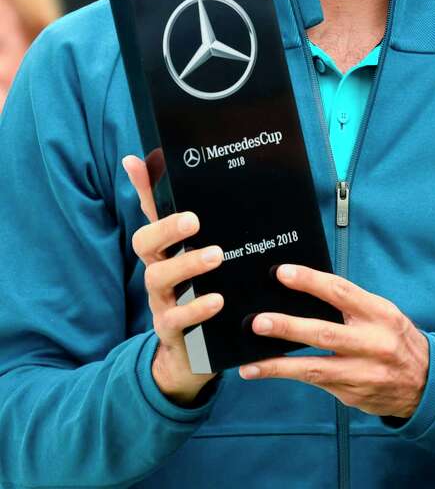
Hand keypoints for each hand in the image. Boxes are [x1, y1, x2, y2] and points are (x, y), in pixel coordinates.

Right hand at [123, 154, 223, 404]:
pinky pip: (176, 318)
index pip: (150, 213)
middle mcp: (157, 271)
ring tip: (216, 255)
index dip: (141, 188)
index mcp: (163, 251)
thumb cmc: (196, 295)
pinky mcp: (171, 331)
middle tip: (194, 220)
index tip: (135, 161)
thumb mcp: (197, 260)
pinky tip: (216, 300)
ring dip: (186, 264)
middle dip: (166, 229)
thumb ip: (192, 234)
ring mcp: (160, 301)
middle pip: (144, 244)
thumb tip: (184, 185)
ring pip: (157, 278)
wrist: (191, 356)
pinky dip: (195, 308)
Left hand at [239, 264, 428, 418]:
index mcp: (380, 314)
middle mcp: (372, 344)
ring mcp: (362, 373)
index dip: (311, 281)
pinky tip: (265, 371)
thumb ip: (350, 303)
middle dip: (288, 327)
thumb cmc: (394, 338)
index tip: (283, 273)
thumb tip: (304, 289)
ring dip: (279, 365)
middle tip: (259, 322)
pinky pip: (316, 382)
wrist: (424, 384)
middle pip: (324, 333)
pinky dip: (289, 375)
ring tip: (252, 363)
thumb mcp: (381, 313)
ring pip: (315, 368)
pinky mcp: (352, 395)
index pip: (341, 292)